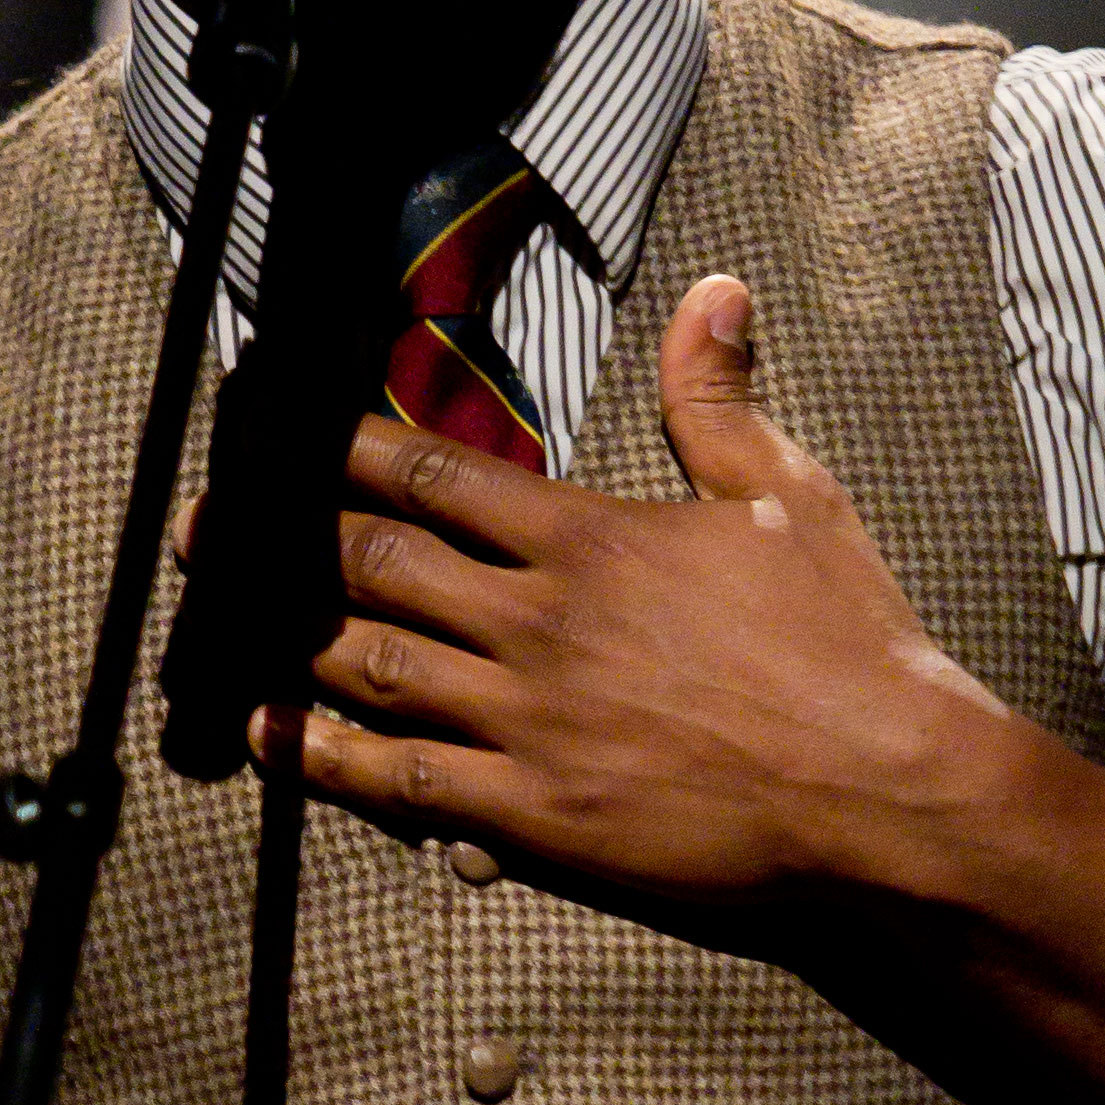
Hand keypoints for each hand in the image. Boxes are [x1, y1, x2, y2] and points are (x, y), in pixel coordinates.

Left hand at [276, 274, 1021, 909]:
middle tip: (216, 524)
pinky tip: (268, 736)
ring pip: (366, 663)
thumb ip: (718, 399)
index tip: (283, 431)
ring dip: (286, 635)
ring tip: (224, 616)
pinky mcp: (531, 813)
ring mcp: (524, 720)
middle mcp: (534, 620)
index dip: (343, 447)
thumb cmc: (849, 647)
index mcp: (587, 536)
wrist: (887, 793)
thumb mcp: (790, 498)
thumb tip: (712, 291)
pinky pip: (395, 779)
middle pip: (372, 561)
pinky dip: (320, 756)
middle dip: (281, 537)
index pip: (432, 471)